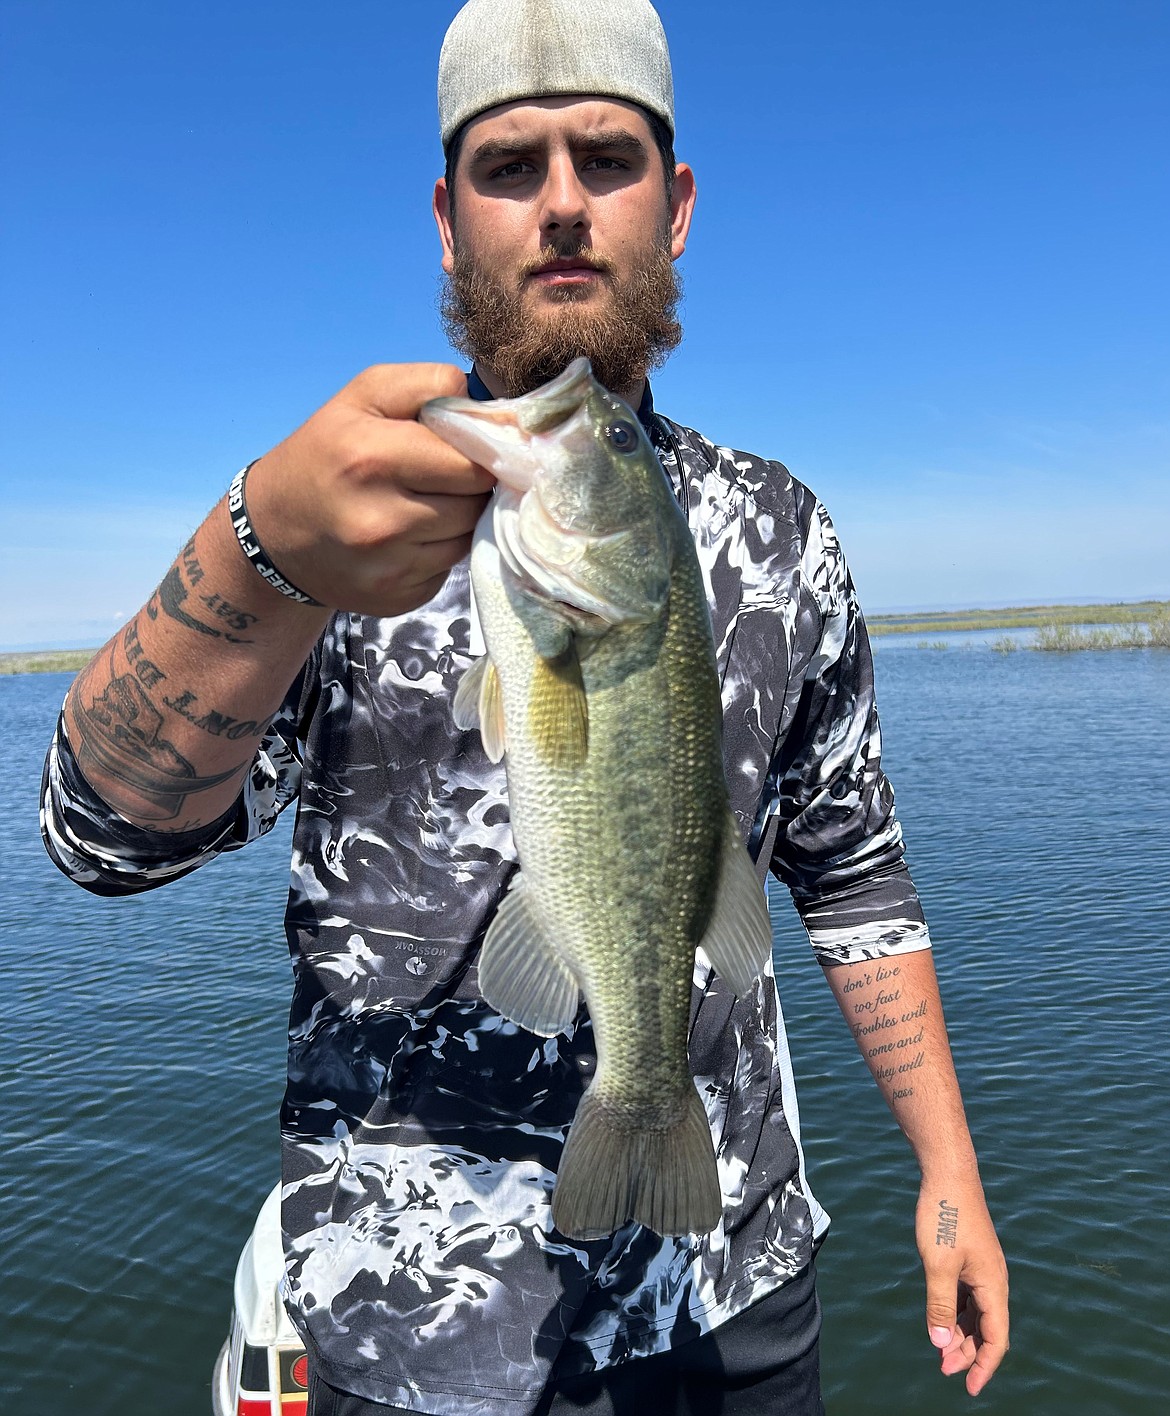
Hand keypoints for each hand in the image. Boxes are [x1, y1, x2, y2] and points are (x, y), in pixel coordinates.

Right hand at [244, 364, 494, 614]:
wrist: (274, 531)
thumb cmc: (327, 451)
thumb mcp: (363, 396)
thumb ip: (428, 384)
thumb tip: (489, 409)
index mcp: (372, 458)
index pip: (471, 464)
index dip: (478, 454)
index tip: (467, 449)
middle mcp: (380, 521)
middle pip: (474, 504)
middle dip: (469, 487)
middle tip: (442, 476)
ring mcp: (388, 568)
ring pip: (466, 539)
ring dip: (458, 521)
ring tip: (424, 504)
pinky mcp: (397, 599)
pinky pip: (448, 569)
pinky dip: (439, 552)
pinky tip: (410, 538)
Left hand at [916, 1177, 1009, 1394]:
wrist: (948, 1174)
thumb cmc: (944, 1216)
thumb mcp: (938, 1265)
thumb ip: (940, 1306)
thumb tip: (941, 1346)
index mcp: (993, 1285)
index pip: (995, 1338)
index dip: (984, 1366)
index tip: (968, 1388)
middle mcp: (993, 1280)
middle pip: (986, 1329)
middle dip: (968, 1352)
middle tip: (942, 1369)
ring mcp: (982, 1268)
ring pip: (975, 1313)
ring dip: (960, 1333)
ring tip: (940, 1350)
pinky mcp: (969, 1258)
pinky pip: (967, 1295)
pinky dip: (956, 1312)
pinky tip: (940, 1319)